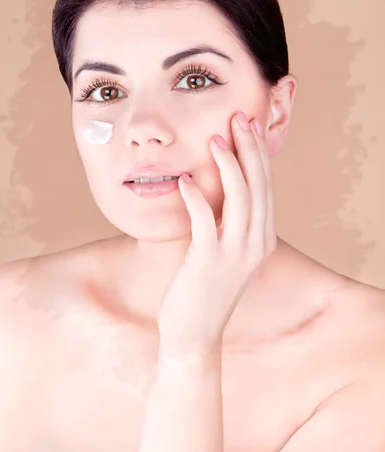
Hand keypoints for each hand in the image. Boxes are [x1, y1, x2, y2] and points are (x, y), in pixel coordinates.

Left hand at [157, 111, 277, 358]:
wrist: (195, 333)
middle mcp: (256, 243)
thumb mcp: (224, 250)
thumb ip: (227, 220)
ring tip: (215, 138)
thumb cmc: (203, 287)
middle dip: (249, 148)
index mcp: (262, 237)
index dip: (257, 154)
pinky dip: (197, 197)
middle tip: (238, 118)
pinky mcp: (210, 261)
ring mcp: (235, 253)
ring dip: (229, 165)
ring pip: (240, 198)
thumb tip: (218, 184)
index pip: (265, 186)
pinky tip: (186, 179)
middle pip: (258, 185)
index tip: (247, 126)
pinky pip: (205, 221)